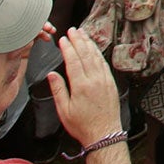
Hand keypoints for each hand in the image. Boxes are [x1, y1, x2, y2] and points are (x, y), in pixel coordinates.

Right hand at [48, 28, 123, 146]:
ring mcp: (105, 80)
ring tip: (83, 34)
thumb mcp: (64, 111)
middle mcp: (95, 79)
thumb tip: (51, 74)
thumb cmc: (82, 125)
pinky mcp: (111, 82)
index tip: (63, 39)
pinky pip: (104, 63)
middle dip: (78, 40)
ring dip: (89, 44)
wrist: (104, 133)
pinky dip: (98, 53)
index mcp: (81, 86)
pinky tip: (94, 49)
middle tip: (73, 30)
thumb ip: (58, 90)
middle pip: (86, 54)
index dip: (68, 48)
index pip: (73, 61)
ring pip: (96, 57)